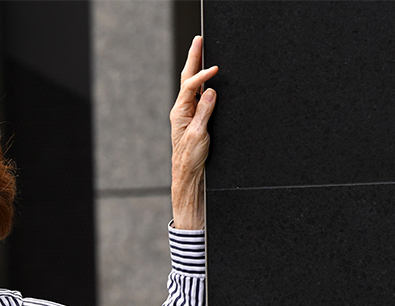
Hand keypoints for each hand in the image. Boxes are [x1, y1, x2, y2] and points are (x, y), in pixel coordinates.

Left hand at [170, 35, 218, 229]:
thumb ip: (204, 113)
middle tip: (199, 40)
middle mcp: (182, 110)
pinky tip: (209, 77)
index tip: (215, 69)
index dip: (203, 75)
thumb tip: (211, 92)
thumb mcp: (198, 136)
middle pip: (187, 79)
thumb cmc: (190, 160)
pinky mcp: (196, 120)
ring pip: (193, 85)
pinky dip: (205, 83)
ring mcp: (188, 114)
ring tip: (201, 50)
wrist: (188, 177)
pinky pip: (199, 96)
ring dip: (198, 67)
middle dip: (194, 59)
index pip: (190, 86)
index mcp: (179, 112)